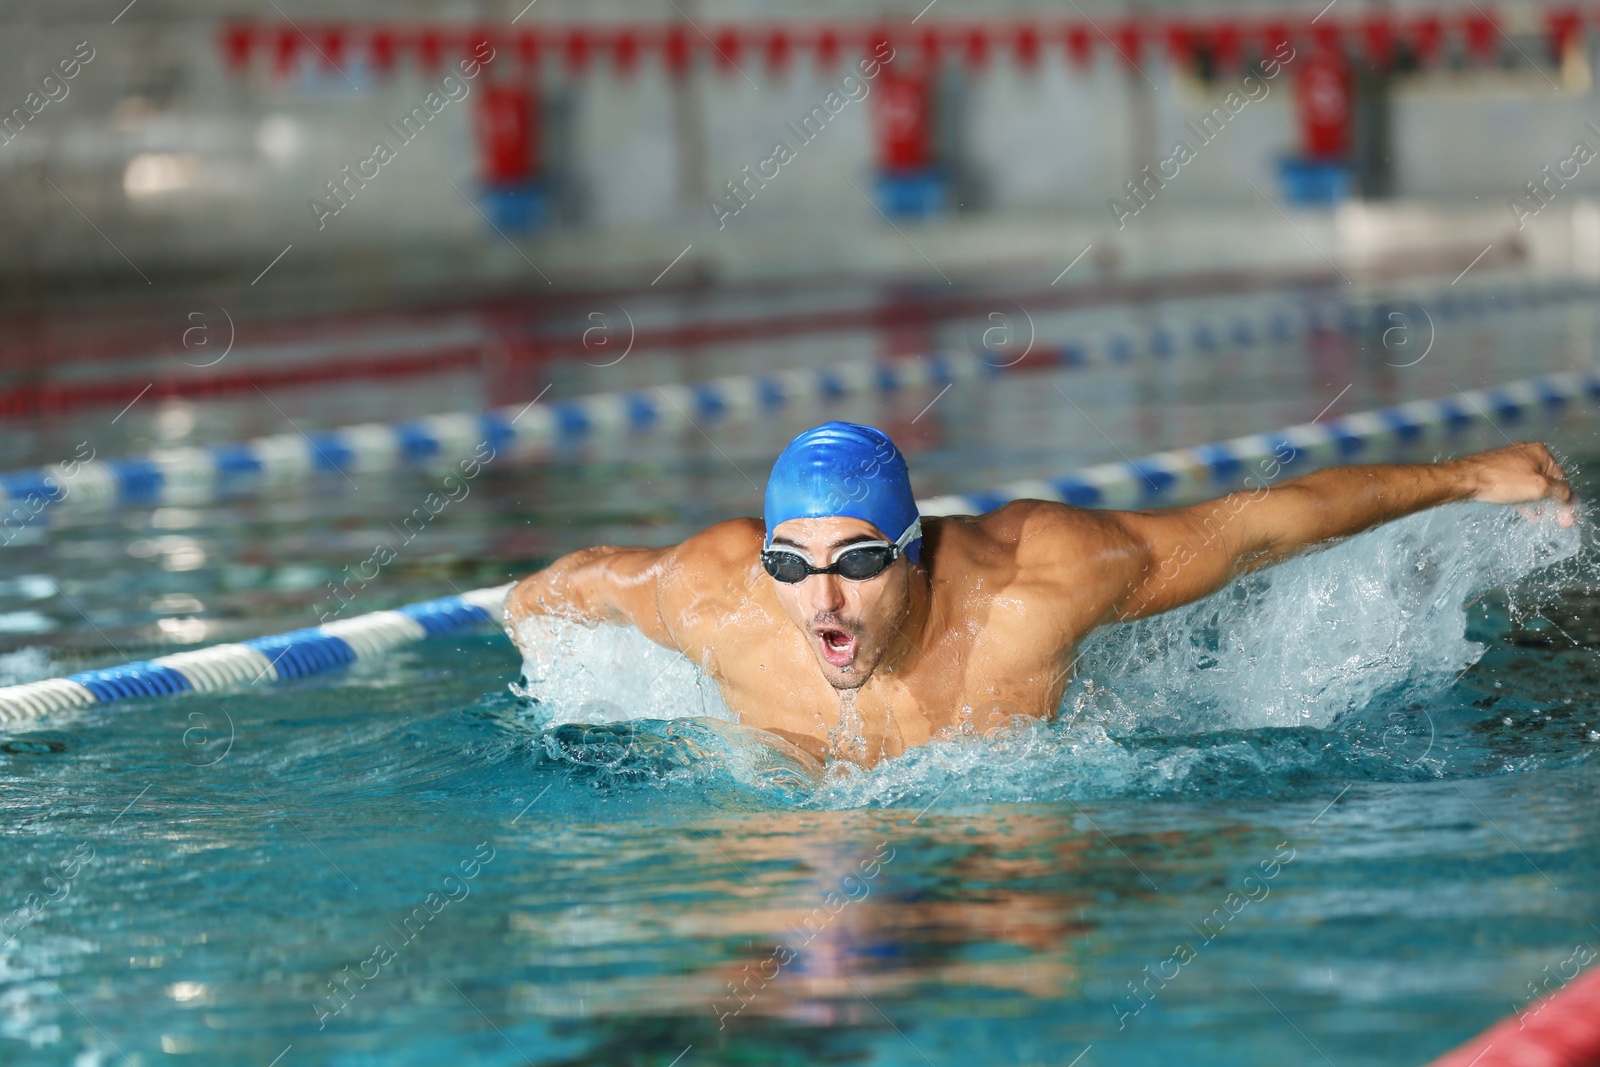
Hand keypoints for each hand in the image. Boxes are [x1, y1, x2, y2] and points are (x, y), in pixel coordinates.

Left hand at [1457, 442, 1576, 526]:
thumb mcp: (1538, 488)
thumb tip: (1569, 496)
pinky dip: (1521, 497)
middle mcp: (1525, 452)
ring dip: (1535, 501)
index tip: (1564, 516)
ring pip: (1529, 483)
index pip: (1561, 477)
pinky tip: (1522, 510)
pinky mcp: (1495, 469)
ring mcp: (1509, 460)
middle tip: (1553, 520)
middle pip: (1545, 480)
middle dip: (1550, 501)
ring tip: (1536, 517)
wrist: (1464, 479)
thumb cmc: (1501, 482)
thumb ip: (1559, 491)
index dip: (1564, 498)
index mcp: (1539, 452)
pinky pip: (1515, 484)